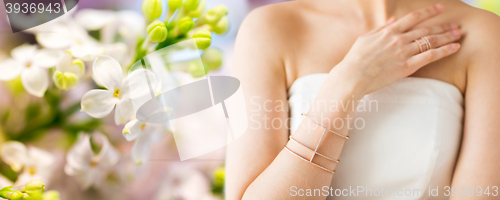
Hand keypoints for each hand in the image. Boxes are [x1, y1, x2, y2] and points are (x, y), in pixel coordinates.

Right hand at [334, 4, 460, 94]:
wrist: (352, 76)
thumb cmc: (354, 59)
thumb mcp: (364, 39)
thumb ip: (379, 29)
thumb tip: (391, 21)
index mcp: (388, 31)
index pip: (413, 18)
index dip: (428, 12)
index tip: (439, 8)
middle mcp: (398, 39)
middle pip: (426, 29)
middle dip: (442, 25)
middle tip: (455, 24)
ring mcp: (404, 52)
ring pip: (431, 40)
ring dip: (446, 36)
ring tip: (458, 34)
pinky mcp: (407, 66)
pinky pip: (430, 56)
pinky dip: (444, 51)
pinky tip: (454, 48)